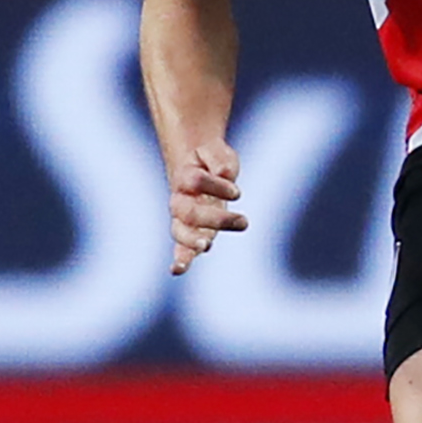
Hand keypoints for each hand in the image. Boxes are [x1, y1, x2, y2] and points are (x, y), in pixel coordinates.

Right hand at [167, 139, 245, 273]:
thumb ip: (218, 159)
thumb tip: (225, 174)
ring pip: (180, 231)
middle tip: (244, 222)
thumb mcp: (217, 152)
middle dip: (216, 218)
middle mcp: (180, 199)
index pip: (195, 180)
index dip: (217, 185)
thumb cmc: (208, 160)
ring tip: (206, 246)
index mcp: (184, 177)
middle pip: (189, 211)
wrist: (194, 166)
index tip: (237, 192)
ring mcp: (183, 218)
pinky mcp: (191, 233)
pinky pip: (181, 248)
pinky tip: (177, 270)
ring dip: (191, 241)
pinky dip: (180, 259)